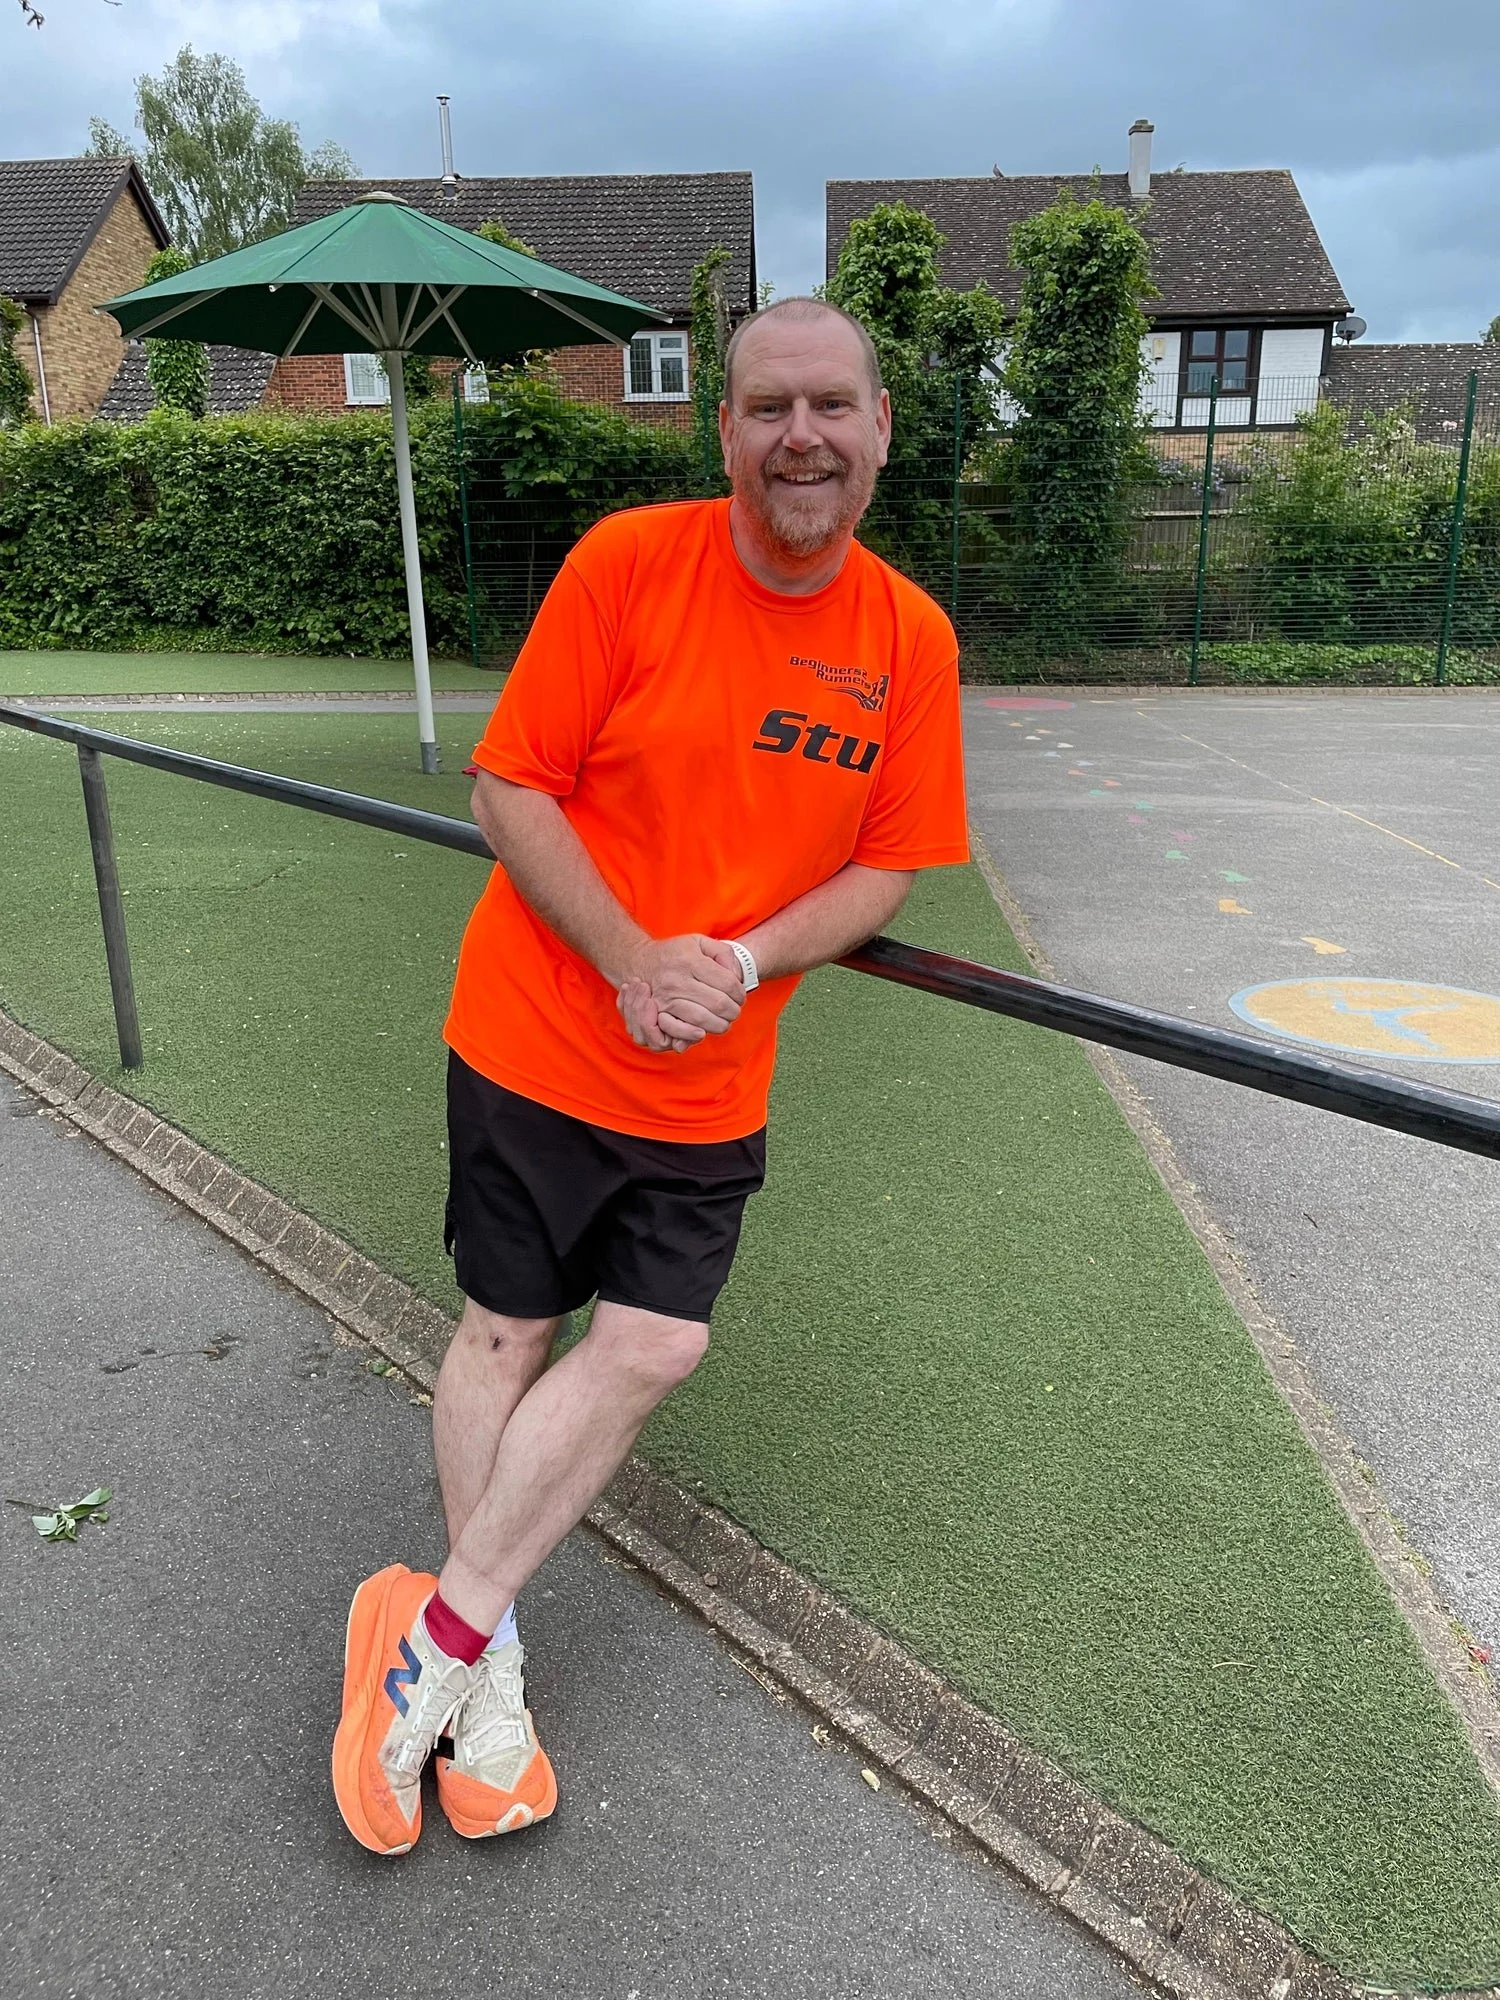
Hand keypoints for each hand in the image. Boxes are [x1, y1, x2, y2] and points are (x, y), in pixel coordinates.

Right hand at [615, 935, 743, 1051]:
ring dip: (719, 1025)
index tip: (740, 997)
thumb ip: (723, 953)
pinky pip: (679, 1030)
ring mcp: (665, 997)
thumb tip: (735, 975)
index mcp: (690, 961)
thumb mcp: (700, 942)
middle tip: (734, 1012)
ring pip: (702, 1019)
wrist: (640, 960)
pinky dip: (695, 1034)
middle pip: (719, 1004)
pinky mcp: (657, 1012)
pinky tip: (703, 1032)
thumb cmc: (675, 953)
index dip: (740, 994)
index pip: (728, 983)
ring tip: (723, 1022)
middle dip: (733, 1012)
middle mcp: (677, 980)